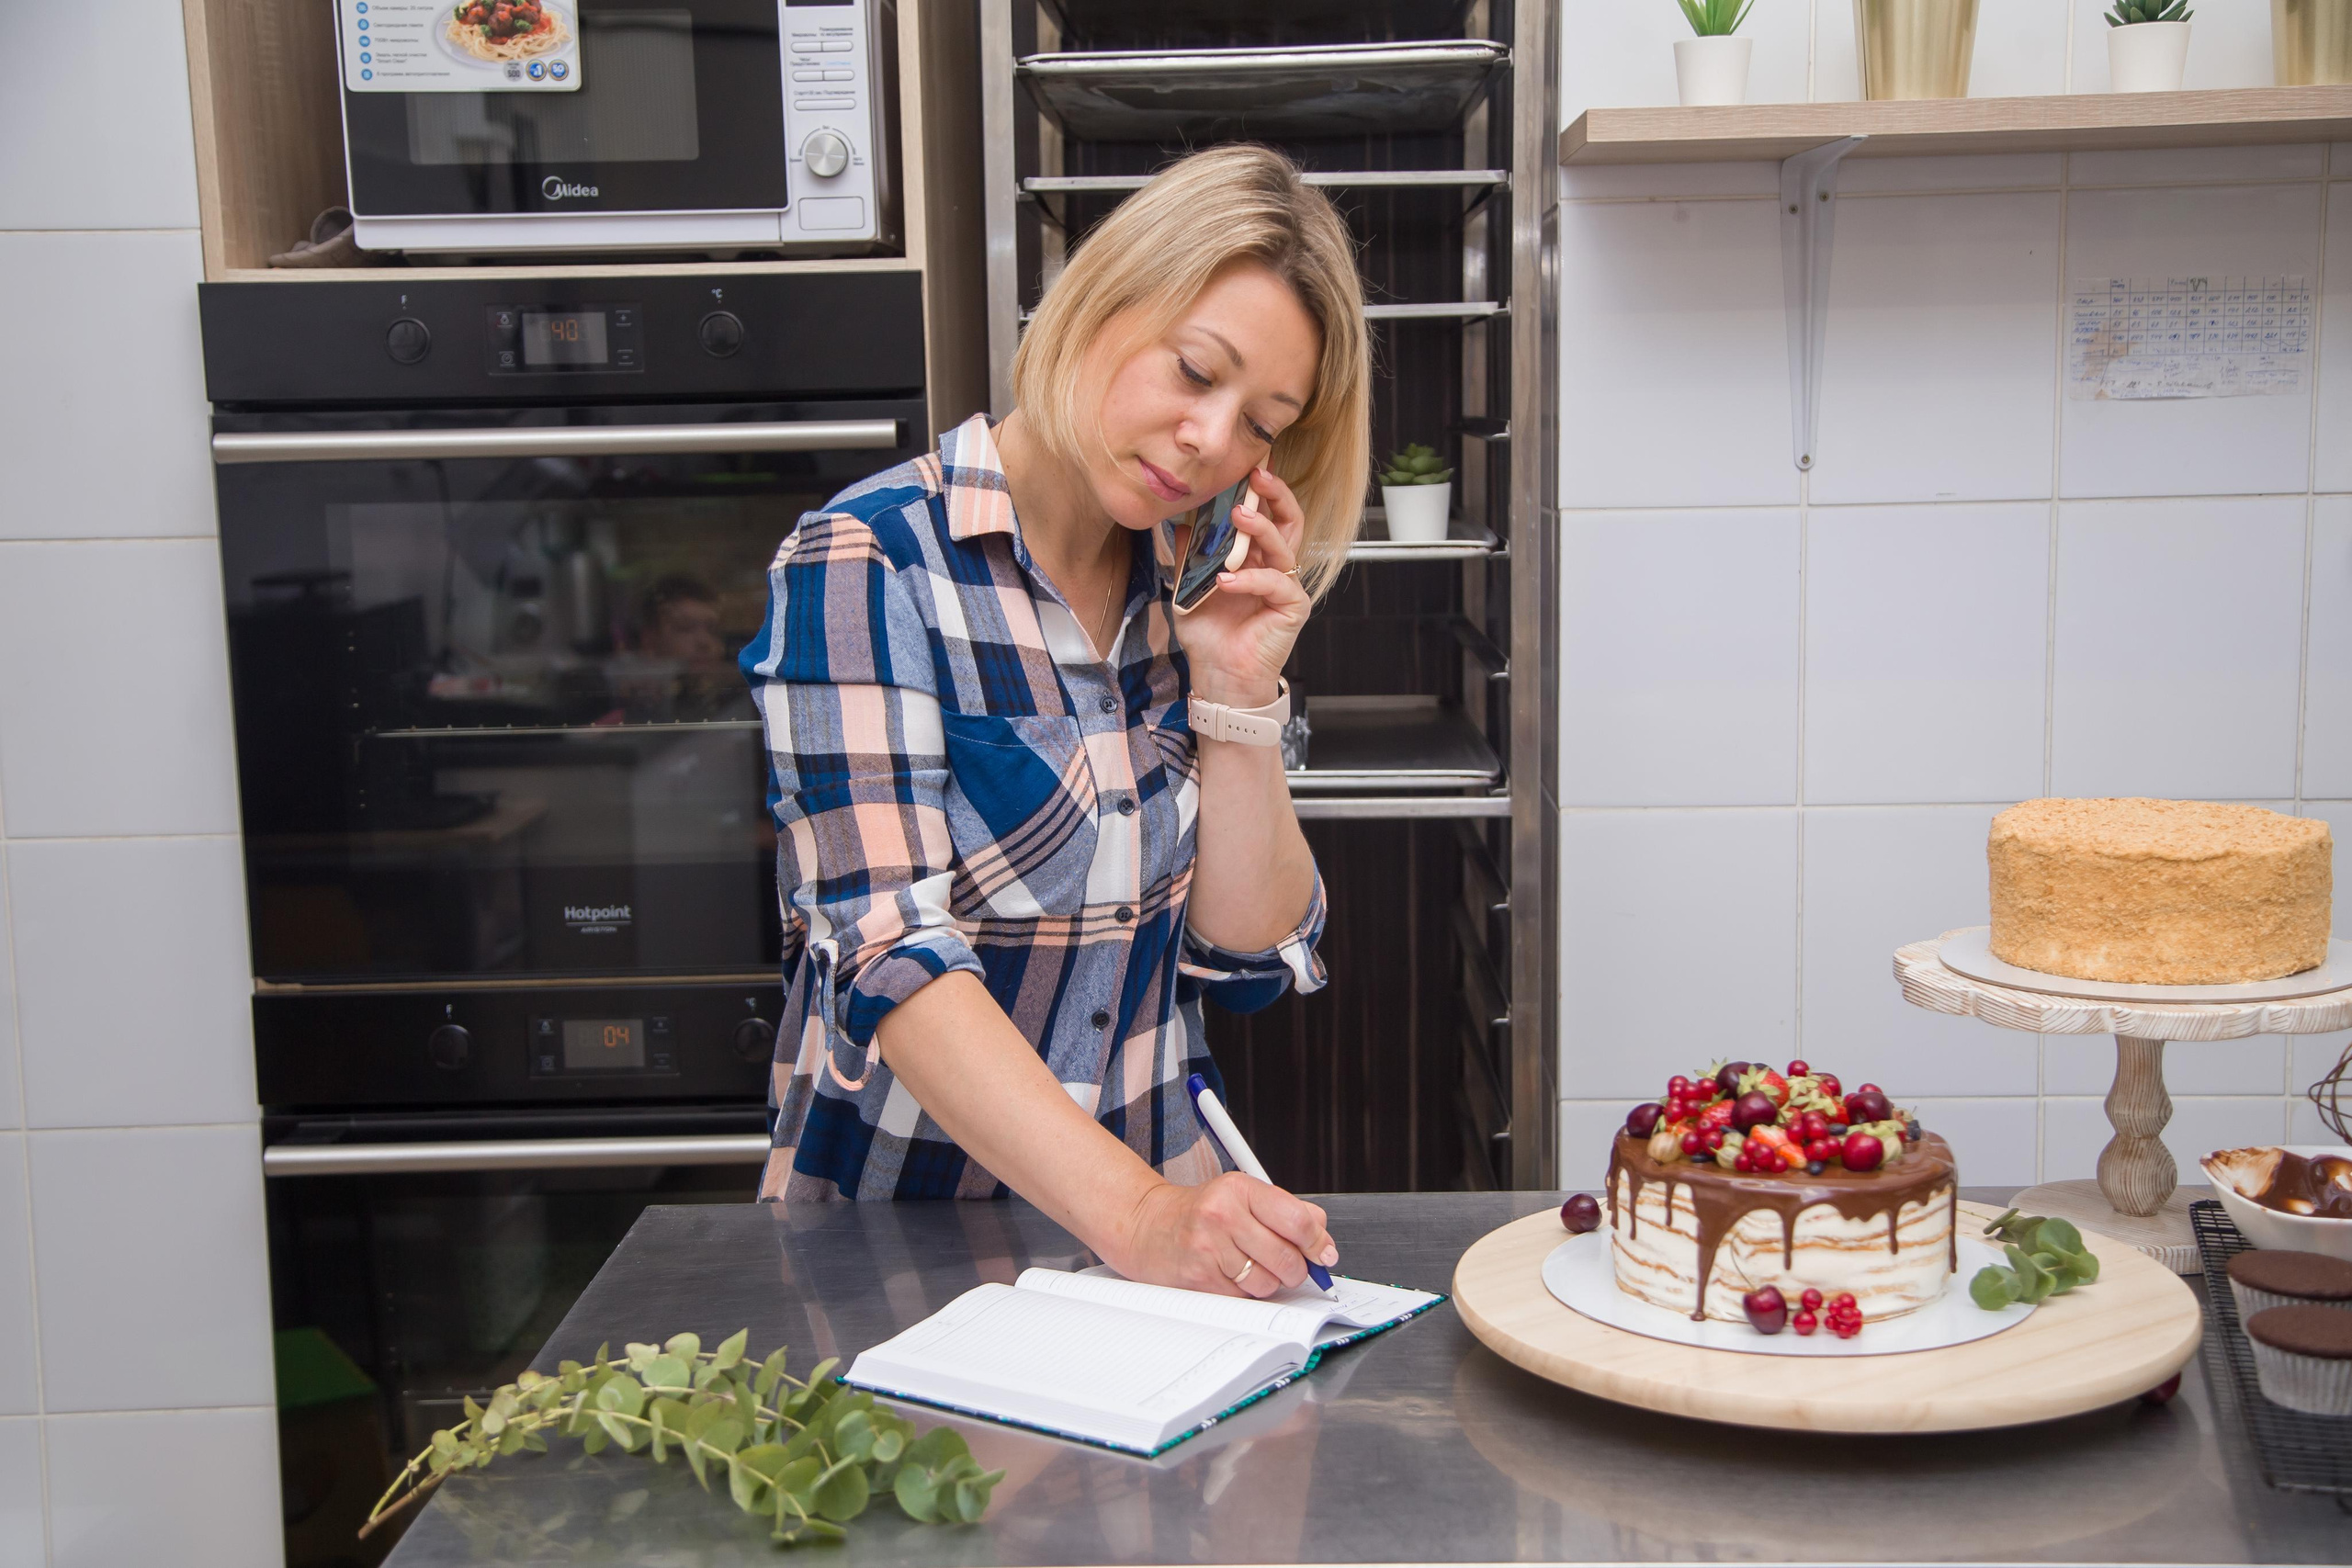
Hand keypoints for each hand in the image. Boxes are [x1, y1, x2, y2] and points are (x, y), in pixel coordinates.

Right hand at [1111, 1173, 1339, 1297]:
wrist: (1146, 1225)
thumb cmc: (1199, 1212)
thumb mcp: (1242, 1196)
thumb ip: (1287, 1212)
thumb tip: (1324, 1242)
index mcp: (1240, 1188)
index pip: (1298, 1220)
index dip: (1318, 1243)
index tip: (1323, 1254)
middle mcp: (1223, 1215)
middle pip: (1287, 1258)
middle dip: (1296, 1270)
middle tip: (1288, 1267)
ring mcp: (1208, 1248)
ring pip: (1267, 1284)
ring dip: (1267, 1283)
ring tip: (1249, 1268)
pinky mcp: (1198, 1278)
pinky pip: (1242, 1299)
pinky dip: (1243, 1294)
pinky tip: (1229, 1276)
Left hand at [1171, 465, 1309, 708]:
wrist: (1218, 676)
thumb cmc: (1209, 635)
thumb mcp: (1188, 588)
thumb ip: (1188, 556)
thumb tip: (1181, 522)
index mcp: (1255, 557)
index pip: (1264, 515)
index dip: (1258, 491)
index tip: (1245, 465)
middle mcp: (1275, 567)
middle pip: (1287, 519)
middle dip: (1275, 494)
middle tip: (1257, 475)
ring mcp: (1285, 586)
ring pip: (1284, 545)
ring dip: (1261, 528)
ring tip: (1239, 516)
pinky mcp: (1292, 608)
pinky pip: (1276, 583)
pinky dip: (1251, 579)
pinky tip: (1227, 580)